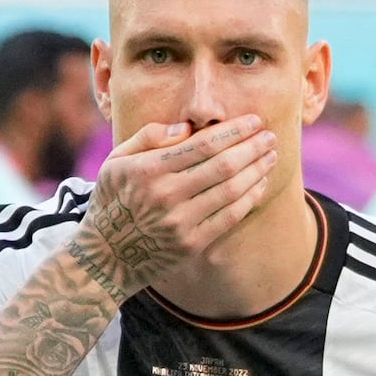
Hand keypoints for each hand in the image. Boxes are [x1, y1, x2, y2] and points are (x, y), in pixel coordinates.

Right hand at [72, 113, 275, 291]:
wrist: (106, 255)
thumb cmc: (114, 199)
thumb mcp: (116, 161)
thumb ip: (147, 137)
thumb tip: (186, 127)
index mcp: (147, 170)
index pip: (202, 145)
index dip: (234, 131)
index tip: (254, 121)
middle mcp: (165, 195)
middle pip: (223, 165)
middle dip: (252, 148)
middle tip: (270, 137)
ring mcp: (180, 222)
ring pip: (231, 190)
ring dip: (256, 170)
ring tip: (270, 156)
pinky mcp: (192, 244)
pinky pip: (231, 217)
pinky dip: (250, 197)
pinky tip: (260, 183)